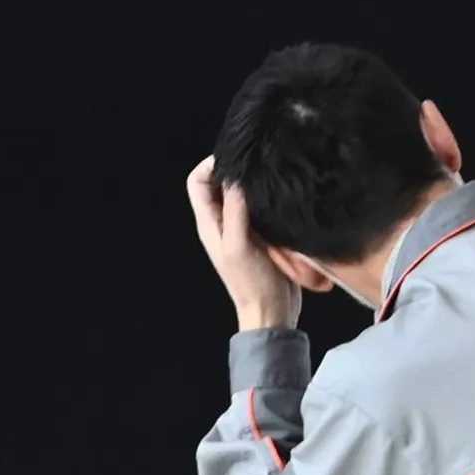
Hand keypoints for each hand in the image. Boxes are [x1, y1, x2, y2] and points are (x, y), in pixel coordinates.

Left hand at [187, 156, 301, 331]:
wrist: (272, 313)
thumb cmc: (252, 285)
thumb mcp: (239, 246)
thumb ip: (234, 211)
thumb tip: (233, 177)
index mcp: (210, 224)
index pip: (197, 182)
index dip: (210, 165)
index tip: (234, 161)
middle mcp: (222, 223)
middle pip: (218, 183)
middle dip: (233, 171)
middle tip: (255, 167)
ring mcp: (242, 228)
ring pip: (240, 193)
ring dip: (251, 184)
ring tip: (267, 179)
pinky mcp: (262, 233)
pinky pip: (259, 207)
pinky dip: (265, 198)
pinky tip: (278, 197)